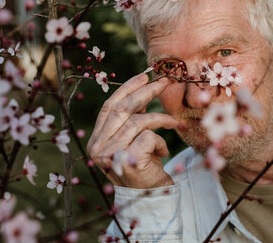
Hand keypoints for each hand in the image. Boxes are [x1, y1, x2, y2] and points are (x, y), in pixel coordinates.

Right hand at [87, 74, 179, 188]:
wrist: (150, 198)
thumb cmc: (143, 167)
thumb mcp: (134, 139)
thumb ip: (132, 118)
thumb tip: (144, 86)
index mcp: (97, 139)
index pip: (109, 106)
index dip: (127, 88)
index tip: (144, 75)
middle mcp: (98, 147)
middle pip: (123, 109)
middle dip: (146, 92)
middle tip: (164, 81)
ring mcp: (110, 154)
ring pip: (138, 121)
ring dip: (161, 118)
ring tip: (175, 121)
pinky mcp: (127, 160)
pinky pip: (149, 137)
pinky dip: (161, 142)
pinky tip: (162, 154)